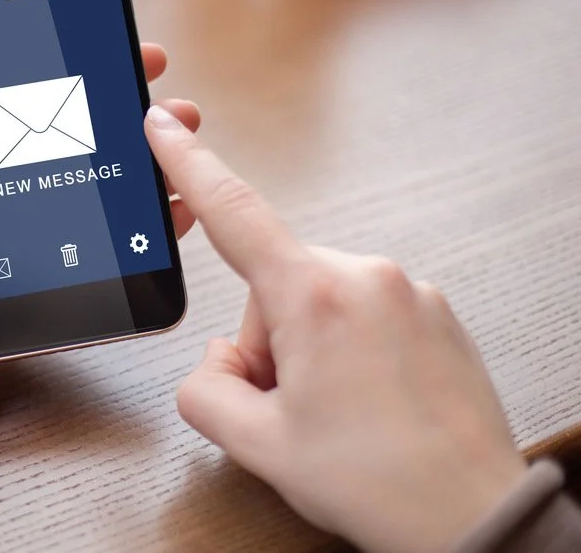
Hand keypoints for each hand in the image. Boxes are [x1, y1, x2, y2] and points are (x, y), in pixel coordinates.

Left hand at [0, 7, 200, 398]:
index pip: (26, 95)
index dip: (70, 67)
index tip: (108, 39)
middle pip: (76, 137)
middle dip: (125, 111)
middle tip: (165, 96)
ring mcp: (28, 234)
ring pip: (102, 190)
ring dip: (148, 163)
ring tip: (183, 143)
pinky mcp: (48, 279)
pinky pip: (108, 252)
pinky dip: (146, 231)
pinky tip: (176, 210)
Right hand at [145, 105, 526, 552]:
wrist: (475, 518)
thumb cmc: (382, 485)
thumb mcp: (256, 444)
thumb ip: (202, 389)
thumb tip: (218, 364)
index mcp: (315, 297)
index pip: (233, 212)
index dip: (187, 164)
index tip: (163, 125)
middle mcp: (367, 277)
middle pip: (272, 286)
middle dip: (268, 343)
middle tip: (293, 407)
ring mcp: (408, 293)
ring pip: (317, 303)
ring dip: (309, 351)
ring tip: (339, 414)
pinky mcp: (435, 313)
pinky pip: (361, 314)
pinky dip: (349, 352)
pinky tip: (367, 404)